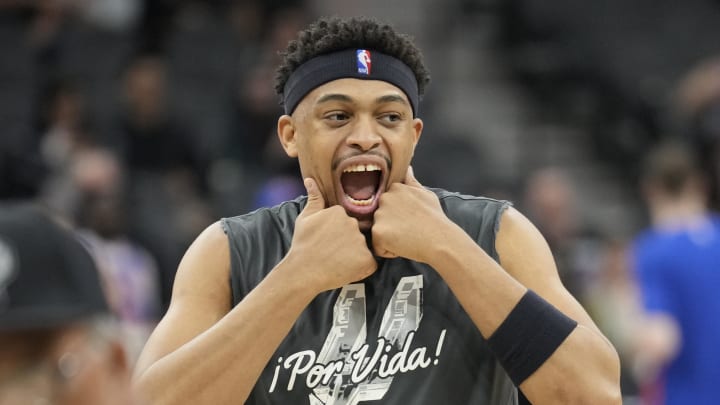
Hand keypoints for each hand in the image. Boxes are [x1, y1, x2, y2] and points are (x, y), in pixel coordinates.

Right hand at [286, 178, 376, 292]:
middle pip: (356, 233)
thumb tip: (310, 179)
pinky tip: (347, 269)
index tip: (326, 241)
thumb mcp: (305, 218)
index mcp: (340, 212)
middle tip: (331, 252)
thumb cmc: (302, 244)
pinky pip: (369, 263)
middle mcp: (353, 224)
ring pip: (363, 247)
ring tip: (337, 261)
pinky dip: (362, 268)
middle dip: (347, 243)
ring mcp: (361, 242)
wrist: (302, 271)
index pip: (345, 221)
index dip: (337, 233)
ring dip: (354, 255)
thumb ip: (313, 198)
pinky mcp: (366, 260)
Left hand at [372, 166, 456, 262]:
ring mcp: (379, 215)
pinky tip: (403, 246)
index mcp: (395, 188)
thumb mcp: (426, 194)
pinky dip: (388, 251)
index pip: (388, 204)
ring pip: (379, 231)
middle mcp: (384, 198)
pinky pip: (377, 246)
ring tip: (407, 238)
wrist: (440, 239)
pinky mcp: (377, 232)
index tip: (412, 219)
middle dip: (391, 225)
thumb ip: (412, 183)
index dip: (399, 215)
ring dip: (389, 238)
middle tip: (410, 229)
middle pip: (381, 216)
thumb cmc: (435, 219)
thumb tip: (407, 168)